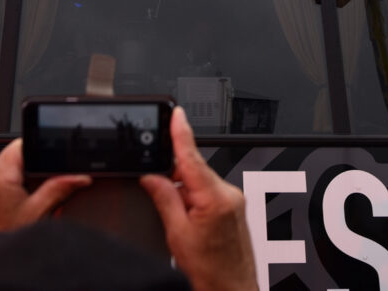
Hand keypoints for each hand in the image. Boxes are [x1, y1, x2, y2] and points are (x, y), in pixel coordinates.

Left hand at [0, 139, 90, 238]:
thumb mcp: (37, 215)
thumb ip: (59, 189)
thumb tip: (79, 177)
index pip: (22, 145)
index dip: (40, 149)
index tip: (50, 162)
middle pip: (14, 158)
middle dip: (30, 172)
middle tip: (36, 194)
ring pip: (4, 170)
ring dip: (17, 182)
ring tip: (20, 206)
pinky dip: (5, 190)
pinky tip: (8, 210)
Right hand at [140, 107, 256, 290]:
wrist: (231, 289)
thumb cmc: (210, 271)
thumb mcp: (177, 235)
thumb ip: (164, 199)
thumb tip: (151, 176)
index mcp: (214, 198)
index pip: (192, 156)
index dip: (181, 132)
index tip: (176, 113)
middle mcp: (229, 194)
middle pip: (194, 169)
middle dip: (174, 175)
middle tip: (159, 191)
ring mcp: (235, 200)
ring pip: (201, 182)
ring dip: (186, 192)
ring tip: (182, 223)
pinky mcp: (236, 207)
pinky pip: (210, 192)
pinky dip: (196, 199)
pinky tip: (191, 222)